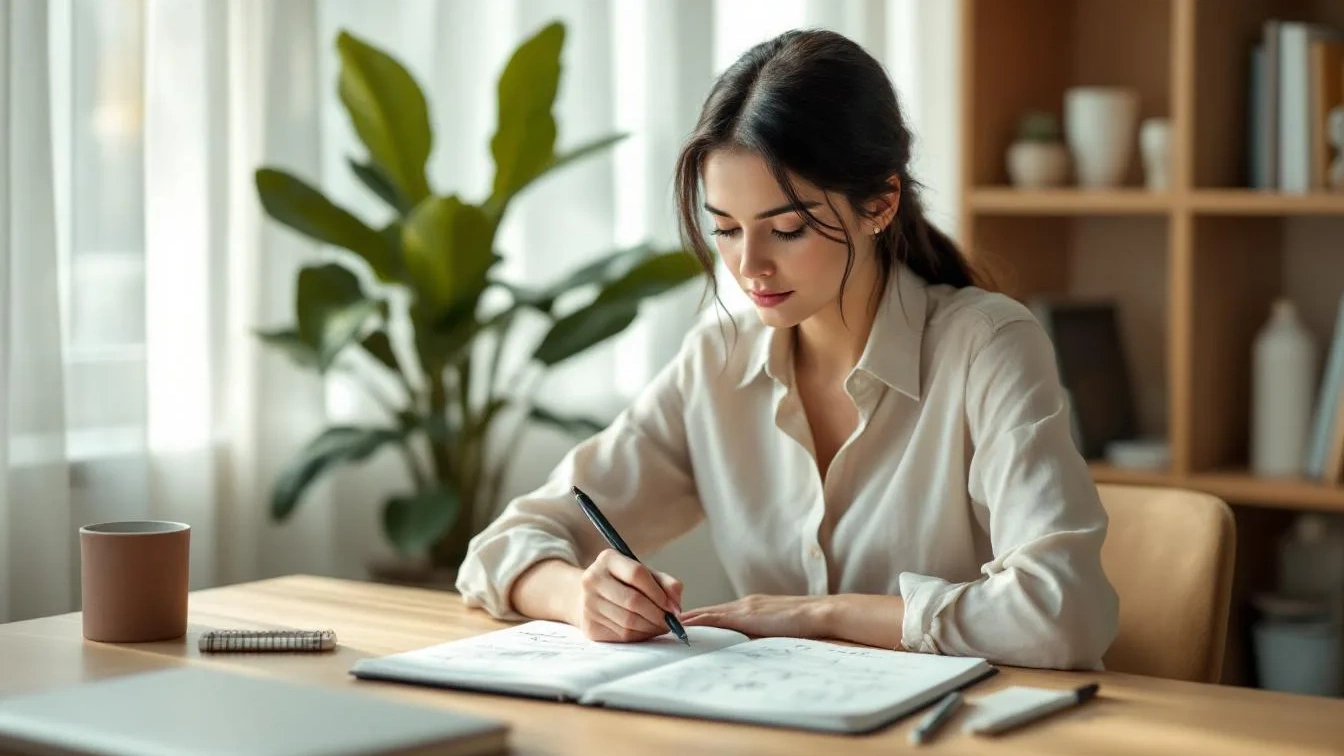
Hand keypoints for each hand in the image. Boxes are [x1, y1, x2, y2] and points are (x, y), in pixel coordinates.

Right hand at [571, 549, 683, 642]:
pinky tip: (645, 630)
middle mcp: (593, 580)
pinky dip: (640, 635)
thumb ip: (665, 583)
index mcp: (608, 559)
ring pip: (629, 621)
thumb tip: (675, 606)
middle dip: (658, 614)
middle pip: (633, 600)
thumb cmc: (623, 584)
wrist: (587, 597)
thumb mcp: (644, 574)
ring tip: (661, 626)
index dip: (658, 592)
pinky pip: (622, 635)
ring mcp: (588, 604)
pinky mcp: (589, 627)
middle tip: (671, 621)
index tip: (672, 606)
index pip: (637, 574)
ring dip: (651, 627)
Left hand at [678, 594, 830, 638]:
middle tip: (660, 623)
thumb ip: (758, 636)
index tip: (677, 626)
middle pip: (706, 611)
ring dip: (686, 619)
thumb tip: (744, 649)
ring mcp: (744, 607)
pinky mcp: (747, 613)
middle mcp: (743, 604)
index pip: (716, 613)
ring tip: (665, 626)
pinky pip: (716, 617)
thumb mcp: (775, 631)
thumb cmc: (803, 625)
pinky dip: (698, 621)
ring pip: (707, 612)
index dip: (696, 619)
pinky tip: (684, 626)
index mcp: (750, 607)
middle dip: (683, 617)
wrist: (820, 613)